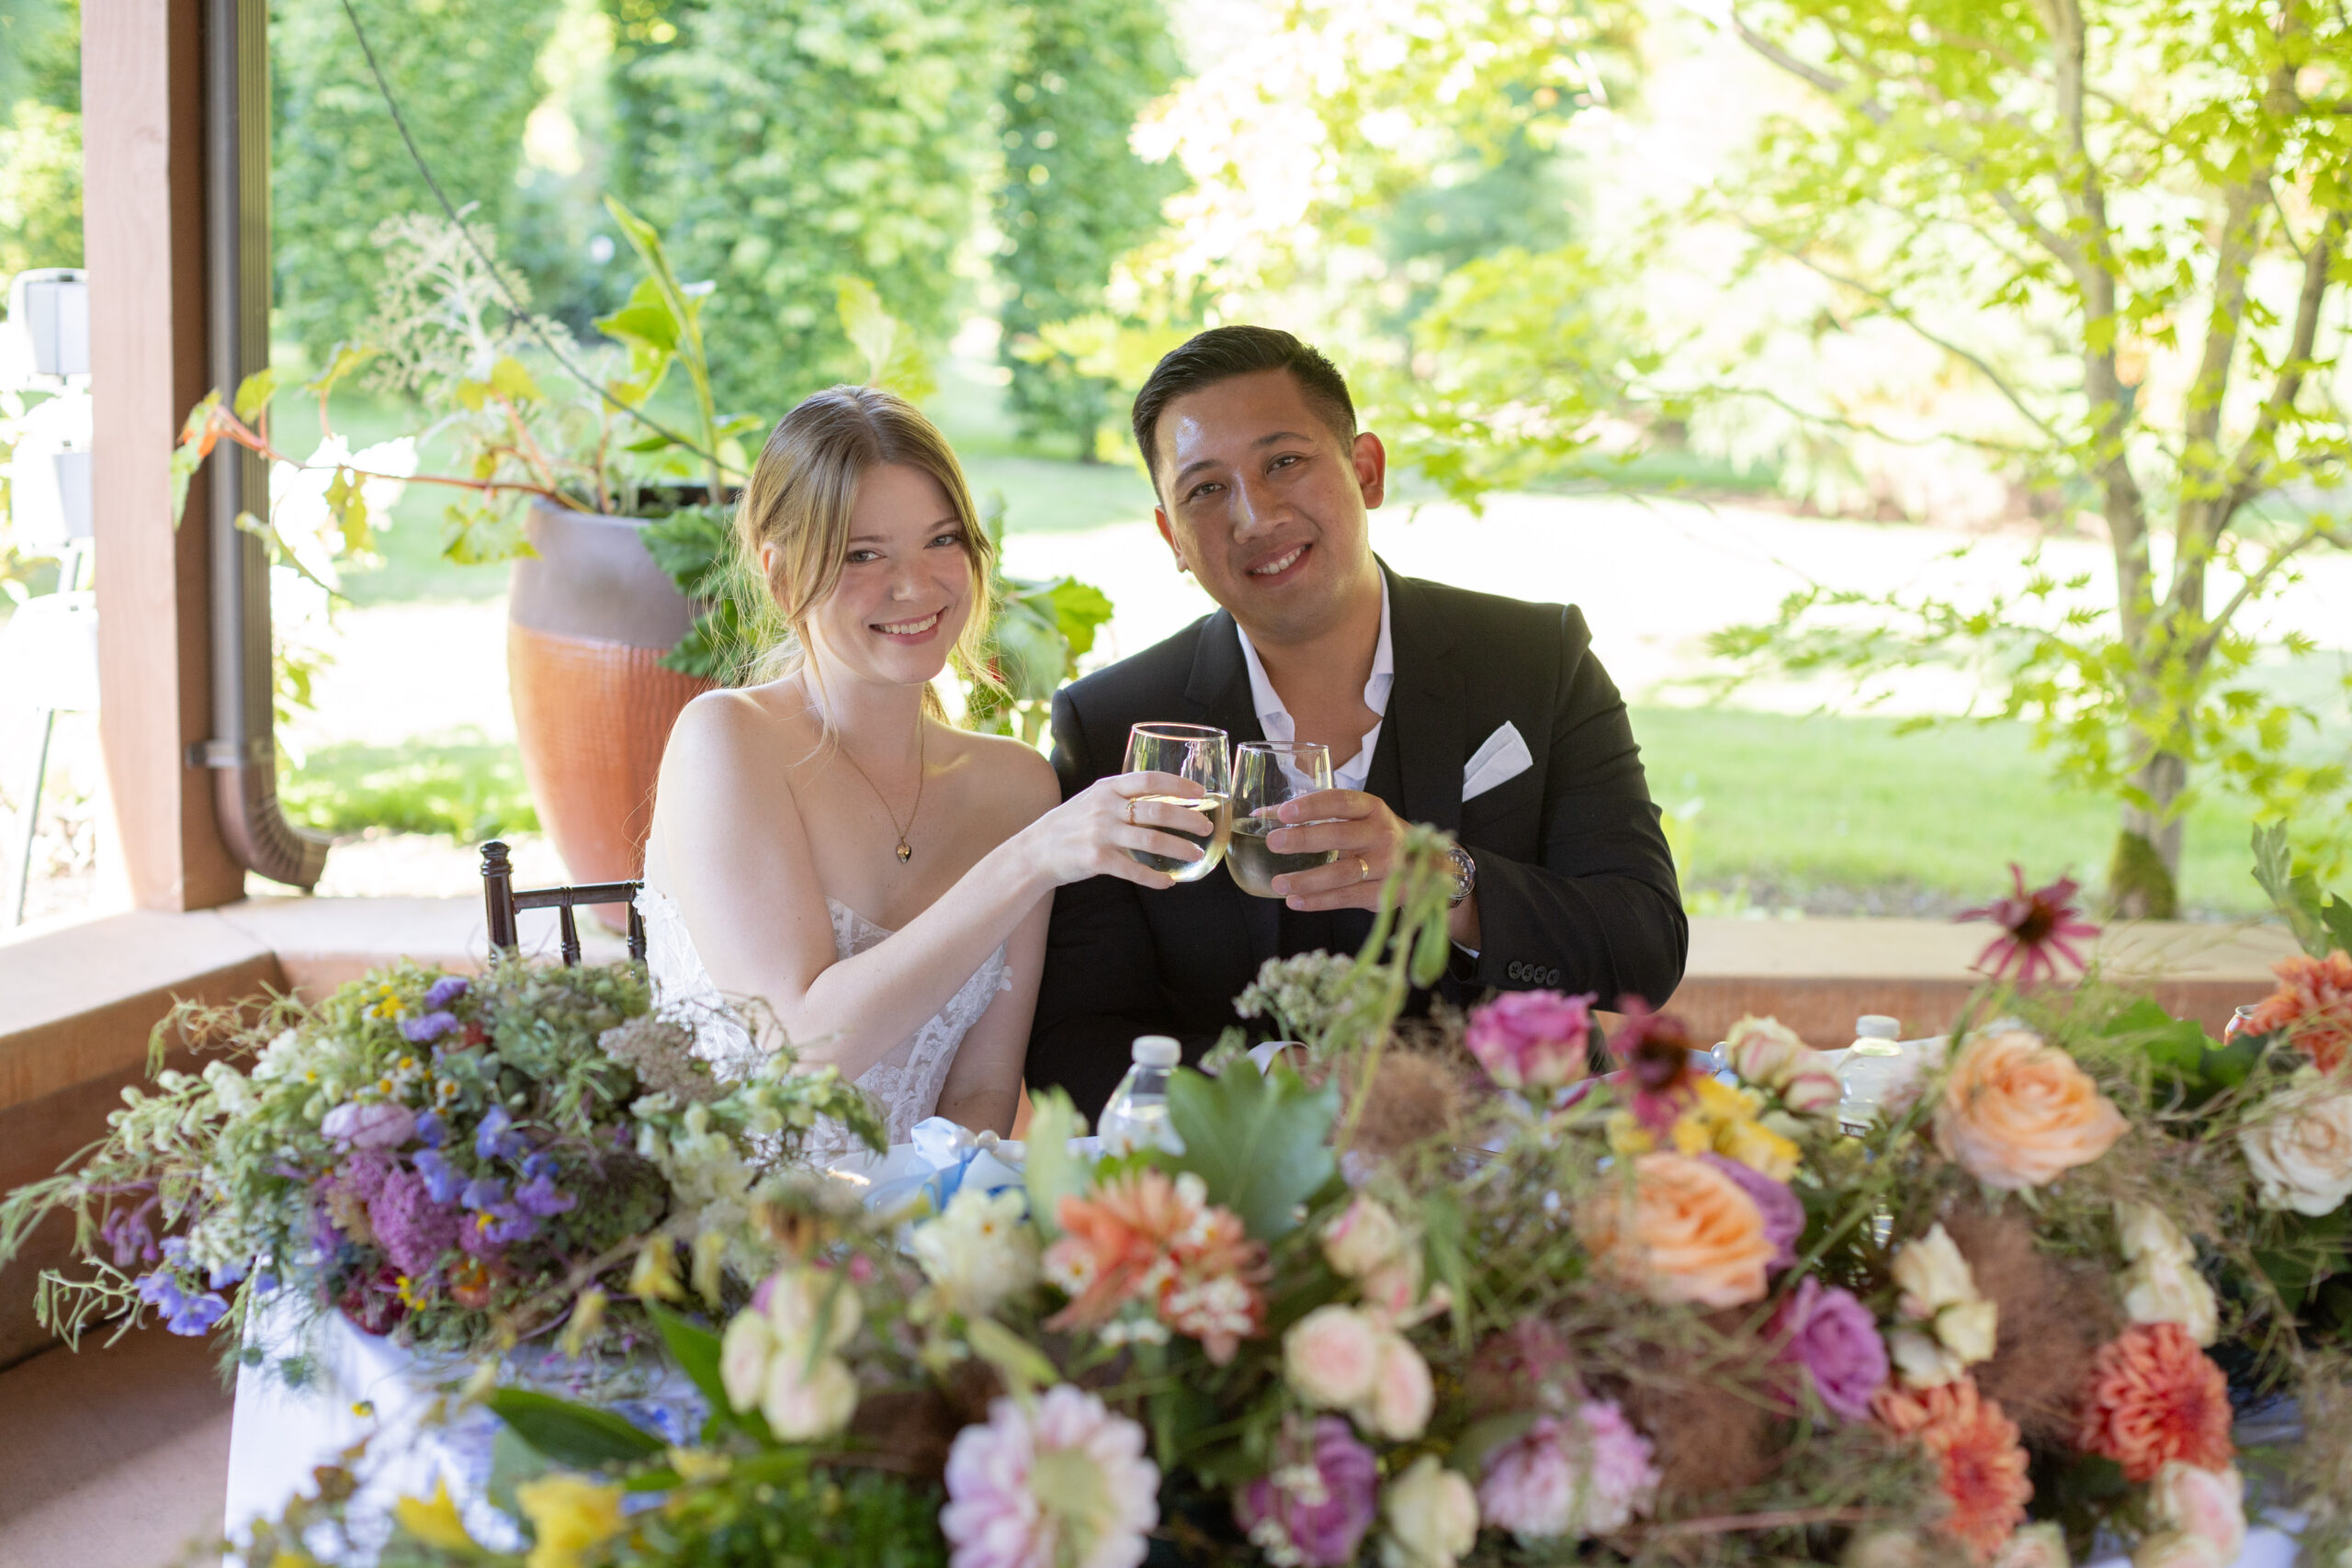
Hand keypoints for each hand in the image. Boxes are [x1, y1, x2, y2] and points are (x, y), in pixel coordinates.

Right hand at [1027, 771, 1209, 889]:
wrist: (1035, 851)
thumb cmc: (1070, 824)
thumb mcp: (1093, 800)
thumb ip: (1122, 796)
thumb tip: (1163, 798)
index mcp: (1107, 788)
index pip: (1149, 779)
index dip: (1179, 785)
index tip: (1200, 793)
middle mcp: (1105, 807)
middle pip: (1157, 810)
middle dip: (1188, 819)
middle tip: (1206, 827)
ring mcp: (1101, 833)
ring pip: (1151, 839)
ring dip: (1179, 848)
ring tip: (1196, 854)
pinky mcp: (1096, 860)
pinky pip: (1133, 870)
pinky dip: (1155, 878)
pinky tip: (1168, 882)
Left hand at [1265, 789, 1408, 911]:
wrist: (1426, 866)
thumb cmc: (1376, 837)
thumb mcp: (1358, 819)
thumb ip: (1318, 815)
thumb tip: (1263, 814)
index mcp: (1373, 809)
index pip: (1341, 802)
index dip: (1312, 806)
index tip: (1283, 813)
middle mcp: (1381, 834)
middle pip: (1340, 836)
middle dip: (1304, 839)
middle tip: (1273, 843)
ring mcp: (1386, 866)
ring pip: (1343, 873)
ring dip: (1308, 879)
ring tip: (1279, 883)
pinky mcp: (1384, 893)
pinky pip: (1347, 898)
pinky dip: (1319, 901)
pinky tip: (1295, 901)